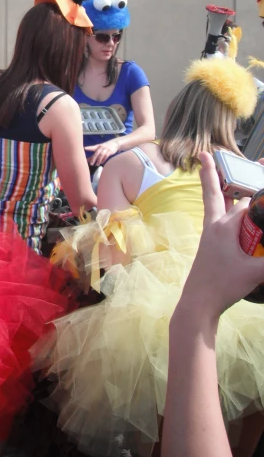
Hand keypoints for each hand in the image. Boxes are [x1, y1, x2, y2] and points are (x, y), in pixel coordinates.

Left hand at [85, 138, 120, 166]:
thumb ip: (93, 155)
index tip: (84, 148)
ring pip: (101, 155)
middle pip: (96, 153)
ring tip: (96, 164)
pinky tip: (102, 162)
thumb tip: (87, 160)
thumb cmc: (104, 147)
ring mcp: (106, 149)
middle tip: (91, 164)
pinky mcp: (110, 151)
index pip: (92, 147)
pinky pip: (106, 156)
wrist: (115, 143)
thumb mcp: (99, 149)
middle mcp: (101, 147)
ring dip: (99, 160)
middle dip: (93, 158)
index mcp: (97, 146)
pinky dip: (104, 159)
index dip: (89, 148)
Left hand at [178, 152, 263, 319]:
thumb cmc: (222, 286)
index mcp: (224, 227)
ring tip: (214, 167)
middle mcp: (215, 225)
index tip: (259, 162)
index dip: (256, 185)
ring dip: (219, 187)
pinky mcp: (212, 245)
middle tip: (208, 153)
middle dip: (219, 173)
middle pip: (220, 193)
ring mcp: (211, 234)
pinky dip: (226, 208)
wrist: (198, 303)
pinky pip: (220, 219)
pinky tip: (232, 209)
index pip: (245, 200)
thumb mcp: (254, 272)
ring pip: (217, 204)